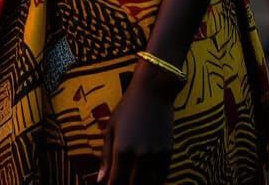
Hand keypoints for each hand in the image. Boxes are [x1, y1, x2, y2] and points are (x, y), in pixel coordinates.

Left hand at [99, 66, 176, 183]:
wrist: (153, 92)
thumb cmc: (127, 108)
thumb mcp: (111, 128)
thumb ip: (106, 156)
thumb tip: (101, 179)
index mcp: (122, 150)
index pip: (116, 181)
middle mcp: (139, 156)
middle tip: (121, 182)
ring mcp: (155, 156)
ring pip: (148, 184)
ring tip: (133, 180)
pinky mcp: (167, 154)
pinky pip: (162, 177)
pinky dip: (155, 181)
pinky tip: (148, 179)